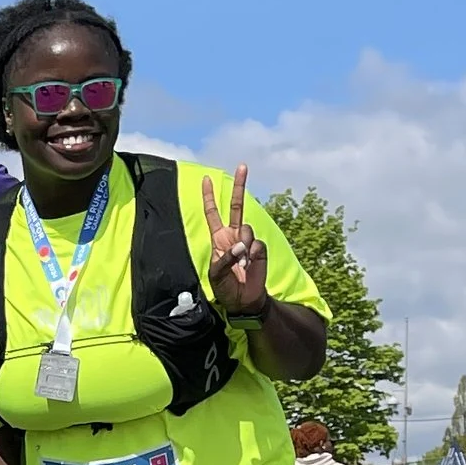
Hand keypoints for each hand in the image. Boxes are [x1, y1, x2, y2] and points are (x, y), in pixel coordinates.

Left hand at [202, 164, 267, 317]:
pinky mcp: (259, 249)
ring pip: (247, 229)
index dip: (209, 196)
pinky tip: (249, 266)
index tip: (206, 178)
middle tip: (242, 165)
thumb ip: (225, 258)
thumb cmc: (225, 287)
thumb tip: (242, 246)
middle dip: (240, 185)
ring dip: (242, 247)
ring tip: (240, 265)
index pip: (213, 213)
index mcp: (218, 238)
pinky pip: (256, 245)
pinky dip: (251, 256)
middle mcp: (233, 235)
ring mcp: (247, 241)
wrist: (244, 299)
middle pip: (237, 206)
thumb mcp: (216, 274)